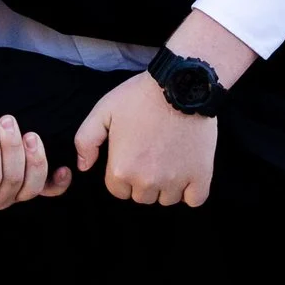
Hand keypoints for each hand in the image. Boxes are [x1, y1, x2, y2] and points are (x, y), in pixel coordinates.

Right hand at [0, 114, 70, 210]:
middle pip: (11, 179)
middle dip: (11, 147)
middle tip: (8, 119)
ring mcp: (15, 195)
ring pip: (32, 185)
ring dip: (34, 158)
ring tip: (29, 133)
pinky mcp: (31, 188)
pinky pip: (50, 192)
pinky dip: (59, 181)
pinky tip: (63, 167)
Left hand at [74, 73, 217, 206]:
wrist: (180, 85)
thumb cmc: (139, 97)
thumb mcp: (103, 111)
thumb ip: (86, 141)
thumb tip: (83, 167)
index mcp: (121, 169)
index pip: (118, 190)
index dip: (122, 174)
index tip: (132, 156)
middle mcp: (147, 181)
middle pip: (141, 197)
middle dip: (142, 181)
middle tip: (150, 155)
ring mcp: (175, 180)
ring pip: (166, 199)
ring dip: (166, 186)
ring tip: (168, 159)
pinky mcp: (201, 175)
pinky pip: (194, 200)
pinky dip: (190, 192)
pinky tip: (186, 174)